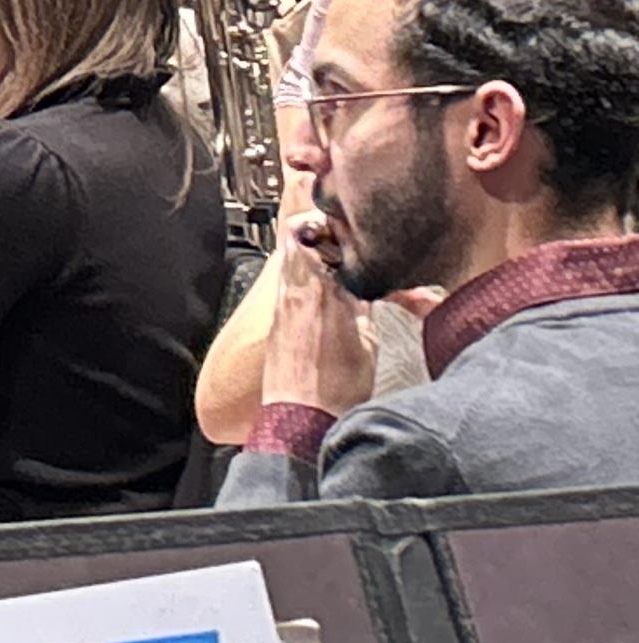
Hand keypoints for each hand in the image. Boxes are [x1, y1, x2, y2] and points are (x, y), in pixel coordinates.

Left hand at [260, 224, 377, 414]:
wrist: (300, 417)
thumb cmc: (336, 389)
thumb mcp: (368, 343)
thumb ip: (364, 306)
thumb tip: (366, 289)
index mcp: (323, 291)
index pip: (315, 235)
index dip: (332, 225)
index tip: (352, 228)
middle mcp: (296, 290)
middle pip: (298, 237)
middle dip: (320, 231)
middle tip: (345, 240)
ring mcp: (282, 303)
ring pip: (290, 258)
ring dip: (312, 253)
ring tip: (339, 266)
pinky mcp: (276, 318)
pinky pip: (288, 283)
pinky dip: (305, 277)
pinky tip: (325, 292)